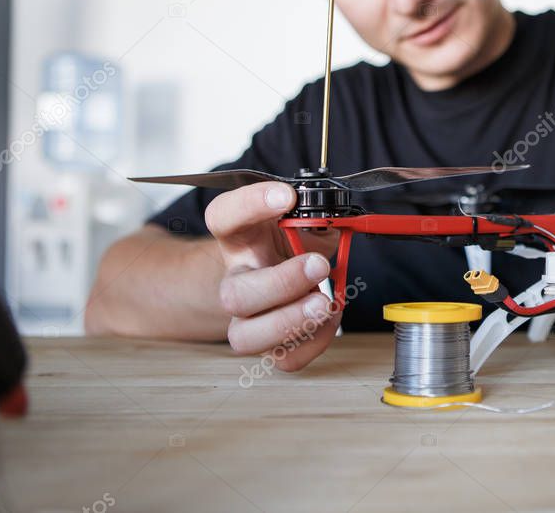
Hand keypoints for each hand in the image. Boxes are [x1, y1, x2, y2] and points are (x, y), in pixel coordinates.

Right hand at [206, 181, 340, 371]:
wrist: (281, 265)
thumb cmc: (293, 239)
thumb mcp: (302, 215)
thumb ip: (314, 212)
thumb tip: (332, 214)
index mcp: (239, 237)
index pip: (222, 216)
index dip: (250, 204)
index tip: (285, 197)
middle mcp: (237, 278)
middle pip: (232, 295)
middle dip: (281, 284)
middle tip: (318, 265)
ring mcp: (248, 316)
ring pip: (245, 338)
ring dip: (291, 322)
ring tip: (324, 302)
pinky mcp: (270, 343)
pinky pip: (284, 358)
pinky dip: (313, 342)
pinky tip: (331, 315)